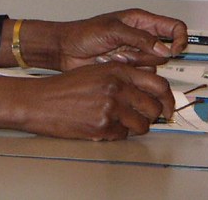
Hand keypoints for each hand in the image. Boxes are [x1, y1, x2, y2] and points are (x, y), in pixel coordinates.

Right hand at [0, 63, 174, 139]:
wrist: (39, 101)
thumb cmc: (64, 87)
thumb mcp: (95, 71)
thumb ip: (122, 77)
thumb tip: (149, 90)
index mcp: (116, 71)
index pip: (158, 84)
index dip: (167, 98)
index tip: (168, 107)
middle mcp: (116, 87)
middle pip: (154, 107)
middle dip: (151, 115)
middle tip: (143, 117)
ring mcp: (110, 108)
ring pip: (142, 125)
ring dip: (135, 127)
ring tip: (118, 122)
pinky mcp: (102, 127)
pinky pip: (123, 135)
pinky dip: (116, 133)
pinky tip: (101, 124)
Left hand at [10, 11, 186, 70]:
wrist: (66, 50)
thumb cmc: (84, 33)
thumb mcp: (112, 30)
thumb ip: (139, 39)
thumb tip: (165, 50)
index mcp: (141, 21)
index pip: (174, 27)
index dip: (180, 39)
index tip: (174, 50)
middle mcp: (142, 37)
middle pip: (166, 51)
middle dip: (146, 54)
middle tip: (124, 50)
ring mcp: (136, 53)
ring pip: (154, 66)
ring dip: (134, 63)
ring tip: (113, 56)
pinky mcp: (129, 68)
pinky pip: (142, 76)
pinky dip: (129, 72)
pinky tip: (111, 64)